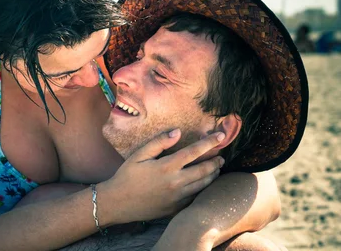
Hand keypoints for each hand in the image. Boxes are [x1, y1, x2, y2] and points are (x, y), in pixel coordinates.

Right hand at [98, 129, 224, 224]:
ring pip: (203, 185)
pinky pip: (195, 198)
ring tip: (216, 168)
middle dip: (216, 161)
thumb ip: (159, 142)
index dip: (210, 143)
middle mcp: (175, 182)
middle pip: (204, 170)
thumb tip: (178, 132)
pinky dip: (203, 189)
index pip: (194, 152)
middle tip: (222, 156)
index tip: (221, 136)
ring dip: (213, 175)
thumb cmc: (127, 176)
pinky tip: (204, 184)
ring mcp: (177, 198)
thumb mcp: (139, 155)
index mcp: (167, 167)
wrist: (118, 203)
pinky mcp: (176, 208)